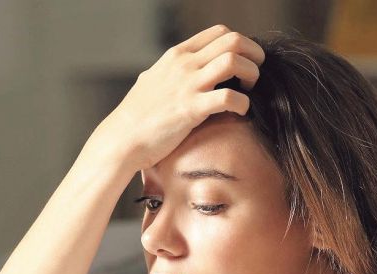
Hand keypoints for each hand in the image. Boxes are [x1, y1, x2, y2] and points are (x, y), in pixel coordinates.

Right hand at [86, 24, 265, 174]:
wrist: (122, 139)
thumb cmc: (136, 115)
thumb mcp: (153, 80)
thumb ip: (170, 71)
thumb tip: (180, 70)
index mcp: (177, 55)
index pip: (220, 32)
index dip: (240, 44)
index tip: (244, 62)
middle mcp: (184, 64)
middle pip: (233, 41)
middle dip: (253, 55)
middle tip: (255, 74)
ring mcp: (188, 85)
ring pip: (234, 61)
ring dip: (251, 74)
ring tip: (249, 90)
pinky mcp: (191, 109)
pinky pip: (229, 97)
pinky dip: (243, 104)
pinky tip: (241, 112)